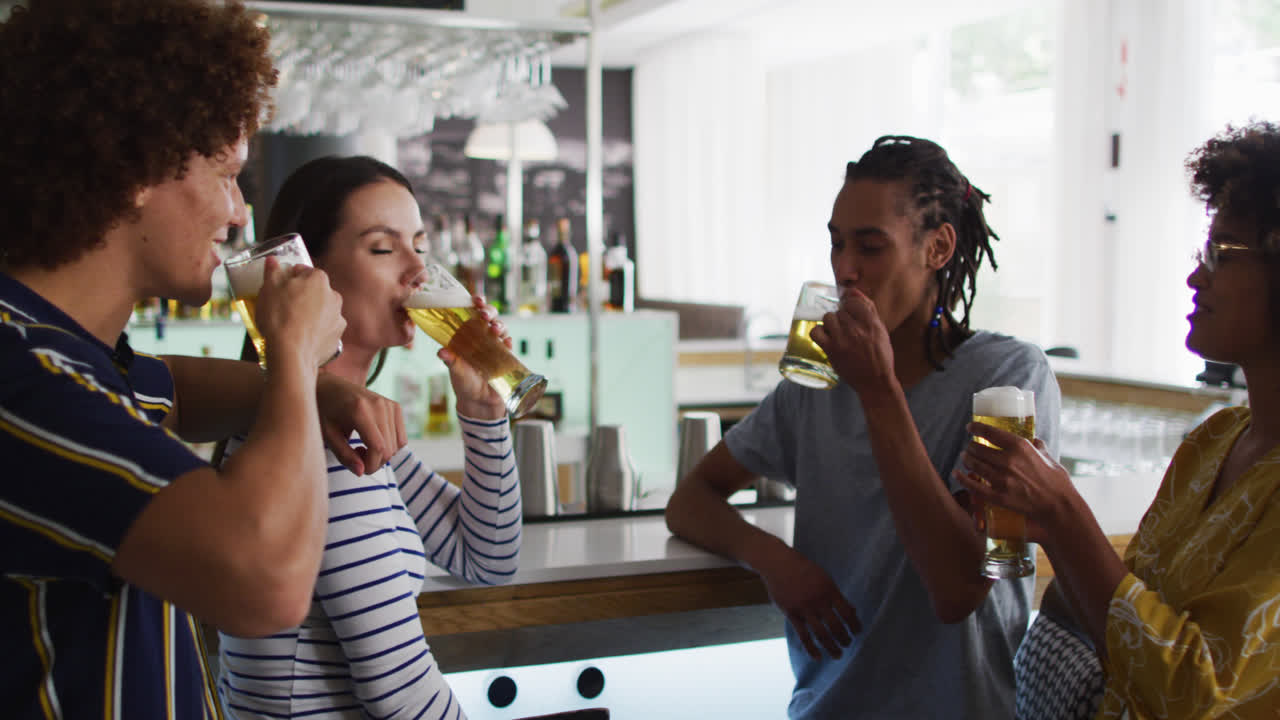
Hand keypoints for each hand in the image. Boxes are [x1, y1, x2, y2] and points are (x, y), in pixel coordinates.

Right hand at [255, 258, 345, 369]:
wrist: (290, 354)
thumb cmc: (278, 317)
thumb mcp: (268, 288)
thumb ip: (272, 271)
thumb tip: (273, 260)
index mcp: (319, 280)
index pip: (304, 272)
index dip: (290, 278)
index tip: (279, 286)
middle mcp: (334, 297)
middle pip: (315, 292)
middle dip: (301, 296)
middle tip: (283, 306)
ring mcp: (338, 319)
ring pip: (321, 312)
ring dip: (310, 315)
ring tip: (291, 325)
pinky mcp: (337, 339)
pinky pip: (324, 332)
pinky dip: (314, 333)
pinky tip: (300, 338)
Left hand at [315, 373, 407, 475]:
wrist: (329, 385)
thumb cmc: (324, 410)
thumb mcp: (328, 434)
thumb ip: (344, 455)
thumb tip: (361, 472)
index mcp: (360, 410)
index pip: (378, 448)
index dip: (371, 465)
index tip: (359, 468)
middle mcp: (379, 405)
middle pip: (389, 449)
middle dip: (375, 461)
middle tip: (356, 455)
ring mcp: (389, 404)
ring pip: (397, 445)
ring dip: (382, 454)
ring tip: (362, 447)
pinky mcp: (395, 406)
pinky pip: (401, 437)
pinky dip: (391, 445)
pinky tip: (374, 440)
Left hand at [440, 295, 508, 419]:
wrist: (479, 403)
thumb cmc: (464, 384)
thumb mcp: (456, 371)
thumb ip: (450, 361)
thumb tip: (441, 352)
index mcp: (466, 336)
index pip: (470, 314)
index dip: (474, 304)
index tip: (475, 299)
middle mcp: (480, 337)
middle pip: (488, 317)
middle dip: (489, 312)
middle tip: (484, 315)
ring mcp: (494, 345)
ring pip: (500, 327)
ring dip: (499, 325)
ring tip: (495, 330)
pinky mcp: (505, 356)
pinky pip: (509, 343)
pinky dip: (508, 341)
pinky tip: (506, 343)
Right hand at [757, 546, 860, 659]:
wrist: (778, 563)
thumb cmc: (803, 569)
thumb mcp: (824, 577)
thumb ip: (836, 595)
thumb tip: (853, 611)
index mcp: (829, 590)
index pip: (847, 612)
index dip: (854, 625)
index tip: (857, 632)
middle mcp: (818, 600)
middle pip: (836, 626)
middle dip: (844, 638)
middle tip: (848, 644)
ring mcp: (804, 608)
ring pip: (821, 634)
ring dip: (832, 647)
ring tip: (838, 655)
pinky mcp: (791, 613)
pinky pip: (803, 635)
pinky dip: (811, 649)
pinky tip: (818, 657)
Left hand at [809, 288, 895, 393]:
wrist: (875, 382)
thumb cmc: (880, 355)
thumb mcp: (880, 330)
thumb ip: (868, 308)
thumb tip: (852, 291)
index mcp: (871, 323)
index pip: (853, 300)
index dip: (849, 304)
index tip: (849, 310)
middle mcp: (856, 329)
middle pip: (840, 310)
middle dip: (842, 317)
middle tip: (847, 330)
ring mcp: (842, 339)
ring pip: (828, 317)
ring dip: (831, 324)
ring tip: (837, 333)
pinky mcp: (831, 350)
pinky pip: (816, 331)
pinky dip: (819, 332)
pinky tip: (826, 337)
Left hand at [952, 421, 1074, 540]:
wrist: (1059, 506)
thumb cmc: (1057, 482)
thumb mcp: (1049, 458)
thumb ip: (1039, 447)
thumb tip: (1035, 440)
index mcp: (1020, 447)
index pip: (990, 432)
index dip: (976, 427)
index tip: (970, 427)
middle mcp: (1008, 460)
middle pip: (978, 448)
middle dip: (971, 446)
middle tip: (970, 447)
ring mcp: (1002, 479)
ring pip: (974, 464)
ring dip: (966, 459)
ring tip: (965, 457)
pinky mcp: (998, 496)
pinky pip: (973, 485)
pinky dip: (962, 478)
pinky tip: (957, 473)